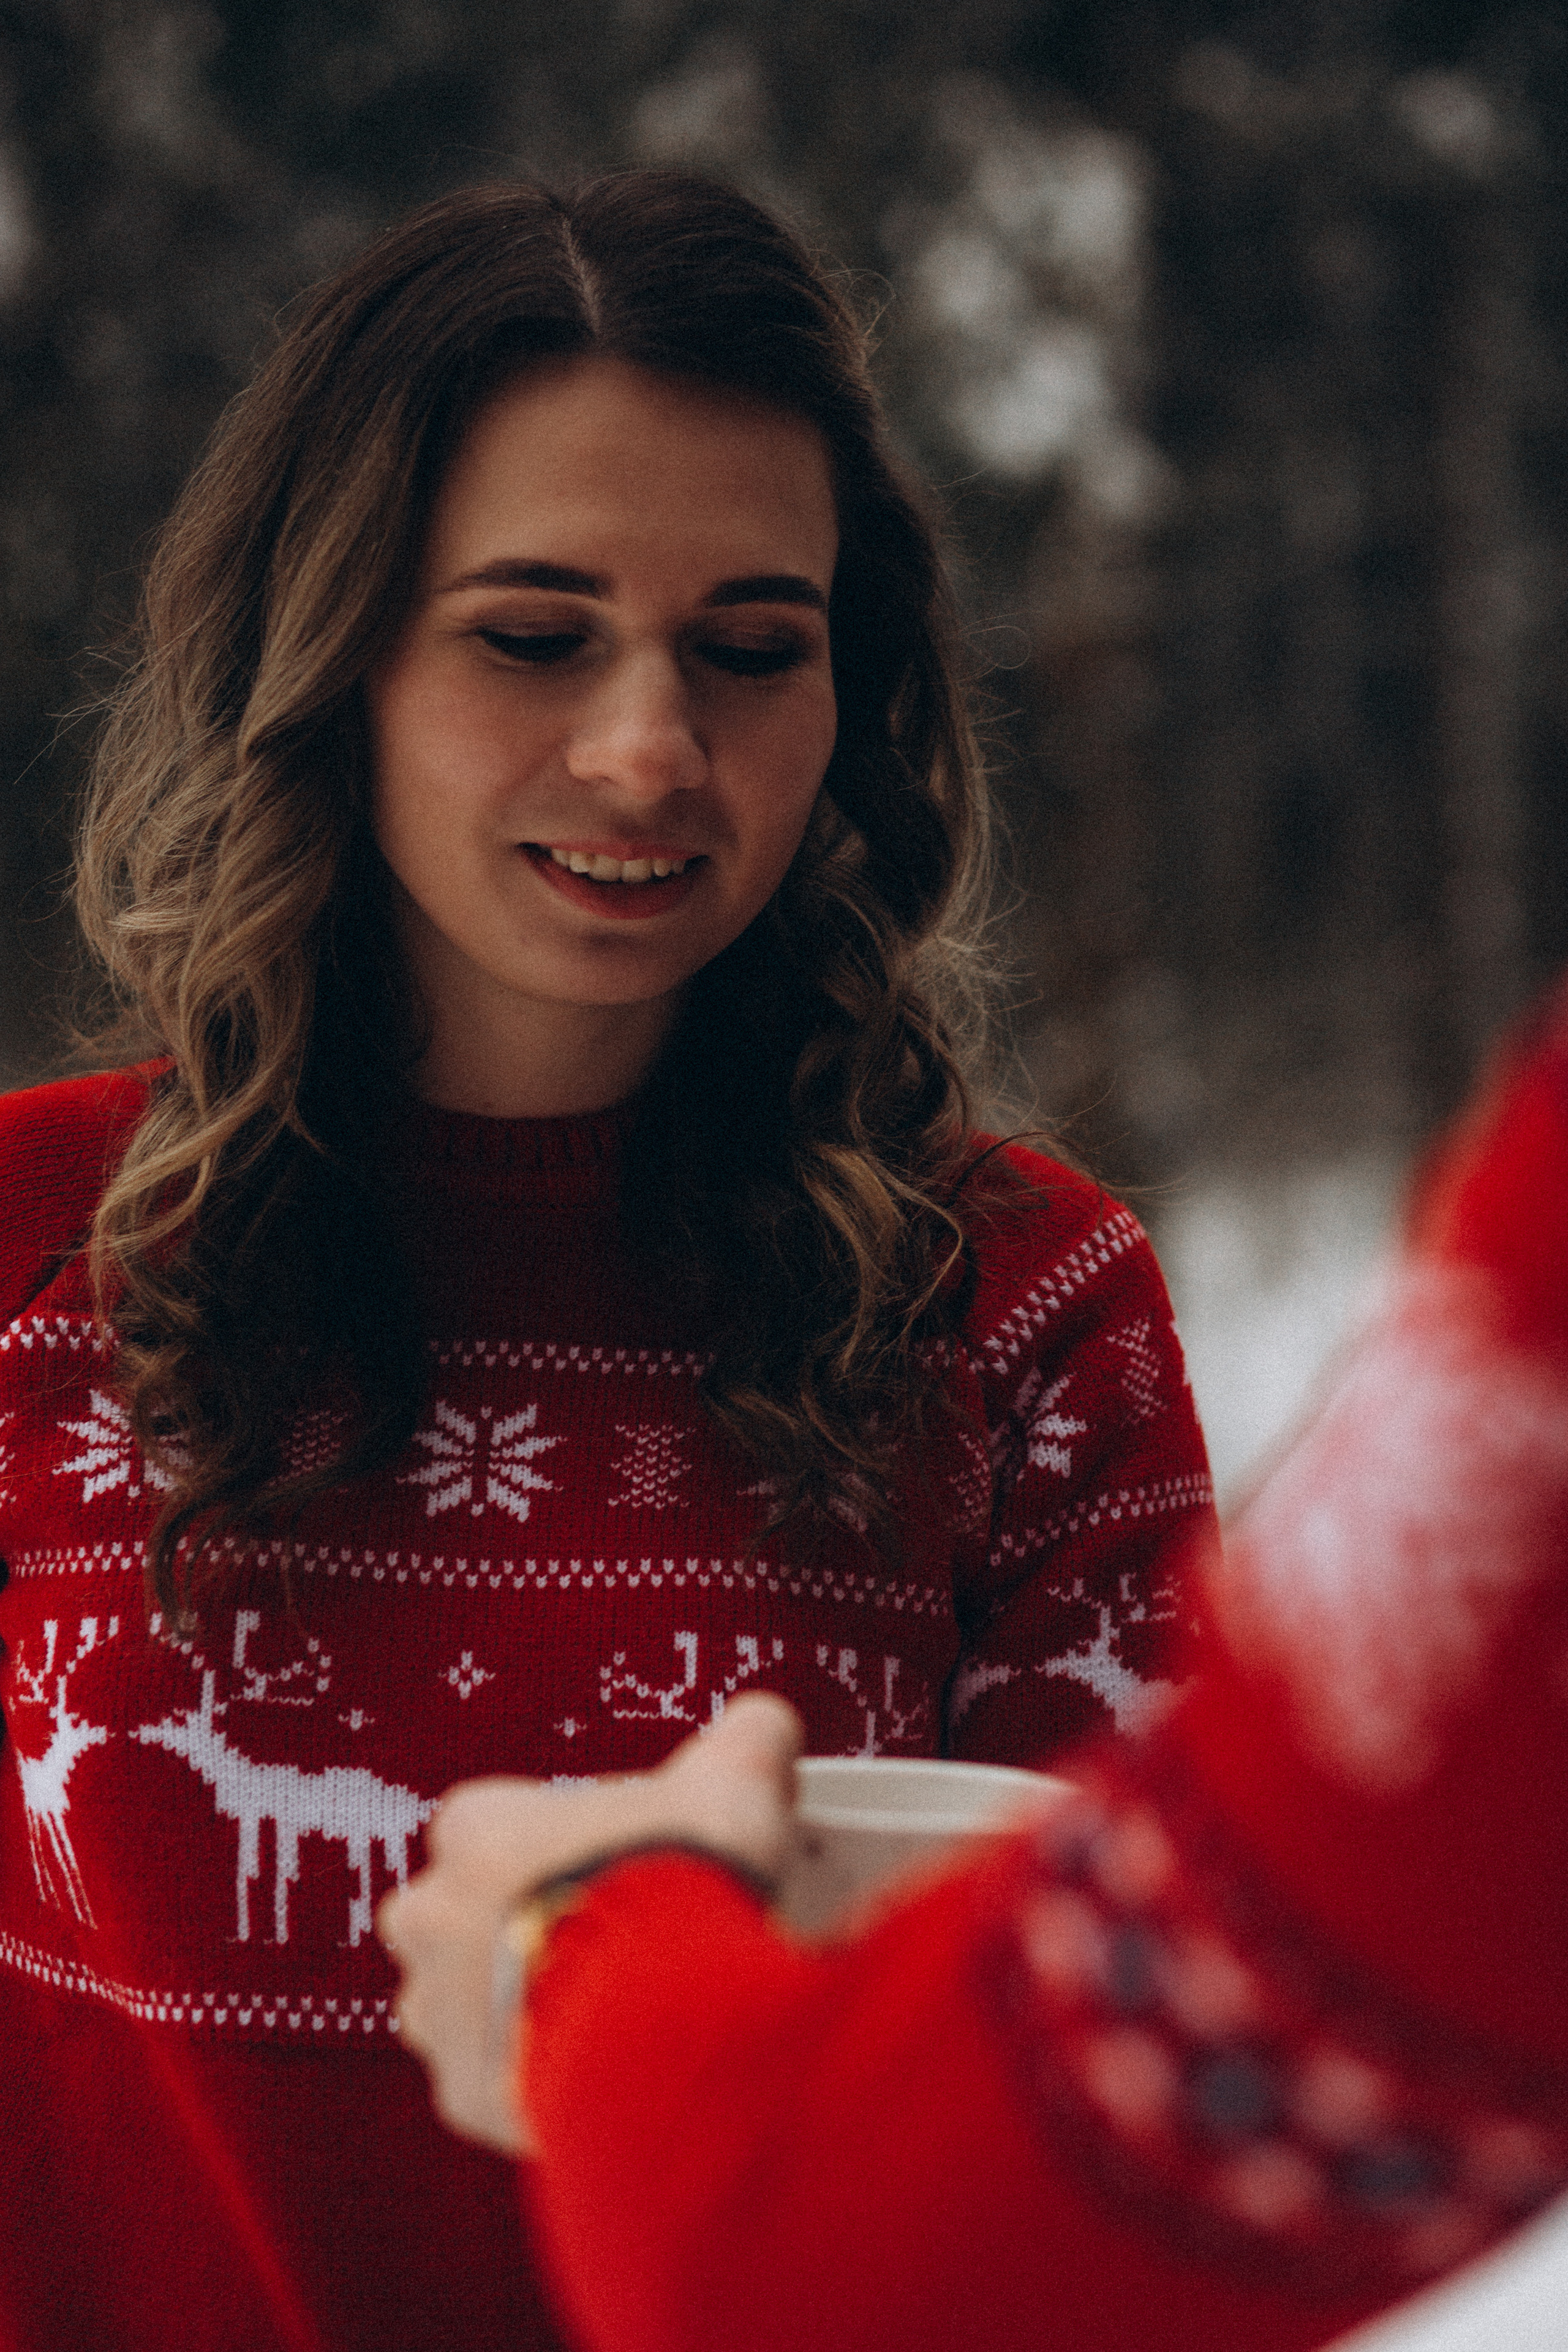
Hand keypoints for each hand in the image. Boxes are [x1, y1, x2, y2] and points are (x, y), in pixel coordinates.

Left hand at [377, 1692, 803, 2154]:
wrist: (664, 2016)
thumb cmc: (679, 1884)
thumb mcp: (732, 1783)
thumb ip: (744, 1744)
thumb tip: (762, 1728)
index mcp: (479, 1826)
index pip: (497, 1822)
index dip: (566, 1841)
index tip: (617, 1859)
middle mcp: (436, 1913)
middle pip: (462, 1912)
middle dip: (523, 1923)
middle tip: (608, 1938)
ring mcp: (440, 2007)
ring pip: (465, 2003)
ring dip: (521, 2004)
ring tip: (606, 2010)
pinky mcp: (464, 2089)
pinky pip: (492, 2082)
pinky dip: (535, 2078)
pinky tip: (599, 2067)